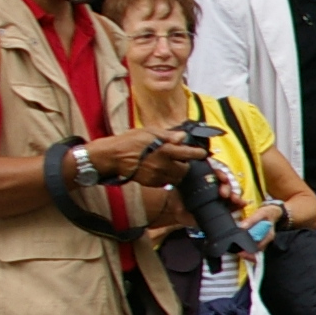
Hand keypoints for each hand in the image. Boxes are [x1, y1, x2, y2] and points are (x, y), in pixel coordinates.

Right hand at [87, 128, 207, 188]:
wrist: (113, 157)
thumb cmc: (130, 141)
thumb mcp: (149, 132)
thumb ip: (168, 135)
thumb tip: (182, 137)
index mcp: (165, 151)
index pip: (189, 154)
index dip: (198, 154)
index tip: (202, 153)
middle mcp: (163, 165)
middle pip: (185, 169)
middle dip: (186, 164)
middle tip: (181, 158)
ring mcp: (157, 176)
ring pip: (177, 178)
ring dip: (178, 172)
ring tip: (171, 164)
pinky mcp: (151, 183)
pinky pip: (166, 182)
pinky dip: (167, 177)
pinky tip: (161, 169)